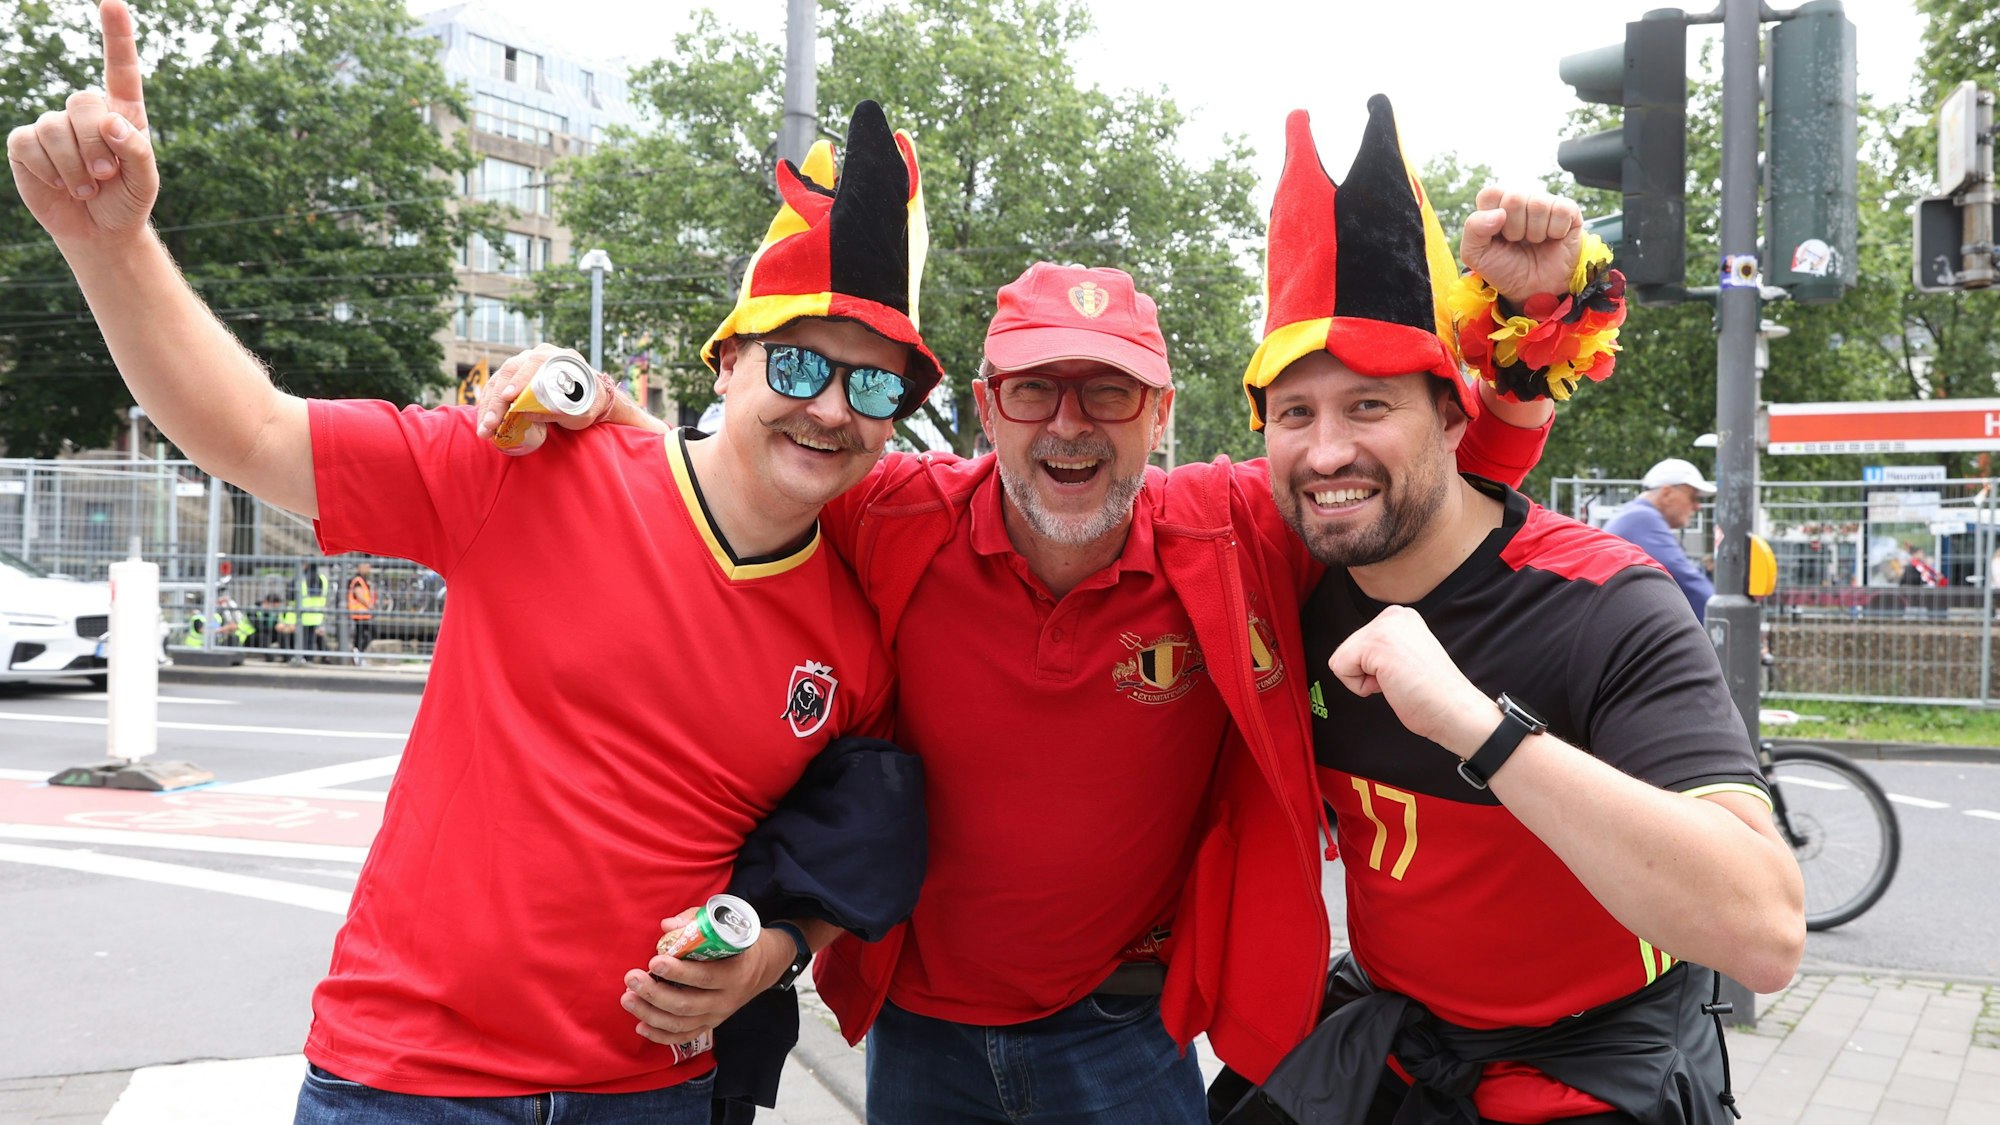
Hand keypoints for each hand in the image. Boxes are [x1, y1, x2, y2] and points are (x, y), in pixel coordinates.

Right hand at [7, 1, 156, 248]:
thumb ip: (137, 150)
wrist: (100, 230)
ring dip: (74, 166)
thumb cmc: (127, 200)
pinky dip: (49, 170)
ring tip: (87, 188)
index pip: (119, 69)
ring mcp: (53, 126)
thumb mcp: (146, 181)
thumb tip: (112, 121)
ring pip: (55, 127)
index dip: (116, 35)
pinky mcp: (27, 144)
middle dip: (95, 143)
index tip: (113, 3)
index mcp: (122, 114)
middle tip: (105, 175)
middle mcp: (86, 113)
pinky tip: (62, 185)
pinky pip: (30, 143)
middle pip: (82, 101)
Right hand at [473, 343, 615, 453]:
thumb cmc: (589, 403)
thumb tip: (527, 413)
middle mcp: (540, 355)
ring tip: (484, 429)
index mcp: (561, 357)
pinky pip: (496, 388)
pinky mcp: (514, 376)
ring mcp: (525, 364)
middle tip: (491, 423)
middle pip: (512, 371)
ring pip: (499, 380)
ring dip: (488, 405)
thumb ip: (559, 410)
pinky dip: (488, 406)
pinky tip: (483, 422)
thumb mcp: (581, 410)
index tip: (509, 396)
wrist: (591, 398)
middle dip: (498, 399)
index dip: (521, 378)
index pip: (537, 362)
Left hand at [619, 908, 788, 1046]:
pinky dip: (660, 1035)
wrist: (762, 967)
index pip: (704, 977)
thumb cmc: (737, 941)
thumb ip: (695, 922)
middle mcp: (726, 1000)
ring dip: (650, 1013)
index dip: (678, 972)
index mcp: (735, 973)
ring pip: (680, 1023)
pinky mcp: (708, 1025)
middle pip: (686, 1004)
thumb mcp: (725, 926)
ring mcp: (717, 1016)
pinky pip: (683, 1036)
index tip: (654, 961)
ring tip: (628, 998)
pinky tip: (640, 1025)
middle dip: (654, 993)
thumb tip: (667, 926)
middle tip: (632, 978)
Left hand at [1328, 605, 1493, 757]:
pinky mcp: (1375, 644)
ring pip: (1341, 659)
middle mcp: (1393, 614)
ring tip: (1397, 680)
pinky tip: (1390, 684)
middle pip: (1346, 650)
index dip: (1374, 668)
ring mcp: (1384, 626)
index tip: (1404, 673)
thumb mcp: (1403, 656)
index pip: (1358, 643)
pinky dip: (1360, 687)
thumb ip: (1382, 648)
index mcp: (1401, 616)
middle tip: (1401, 679)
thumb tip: (1355, 656)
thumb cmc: (1431, 695)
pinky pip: (1340, 669)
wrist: (1454, 710)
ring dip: (1364, 680)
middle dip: (1367, 673)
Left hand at [1459, 187, 1583, 304]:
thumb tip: (1499, 213)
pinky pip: (1562, 210)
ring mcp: (1545, 203)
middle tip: (1517, 242)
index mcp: (1496, 205)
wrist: (1533, 291)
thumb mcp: (1476, 255)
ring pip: (1538, 204)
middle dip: (1514, 229)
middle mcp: (1521, 199)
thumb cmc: (1504, 268)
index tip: (1497, 237)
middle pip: (1514, 198)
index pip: (1490, 194)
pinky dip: (1556, 231)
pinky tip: (1553, 239)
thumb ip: (1473, 229)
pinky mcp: (1568, 211)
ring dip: (1535, 232)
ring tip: (1535, 242)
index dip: (1491, 219)